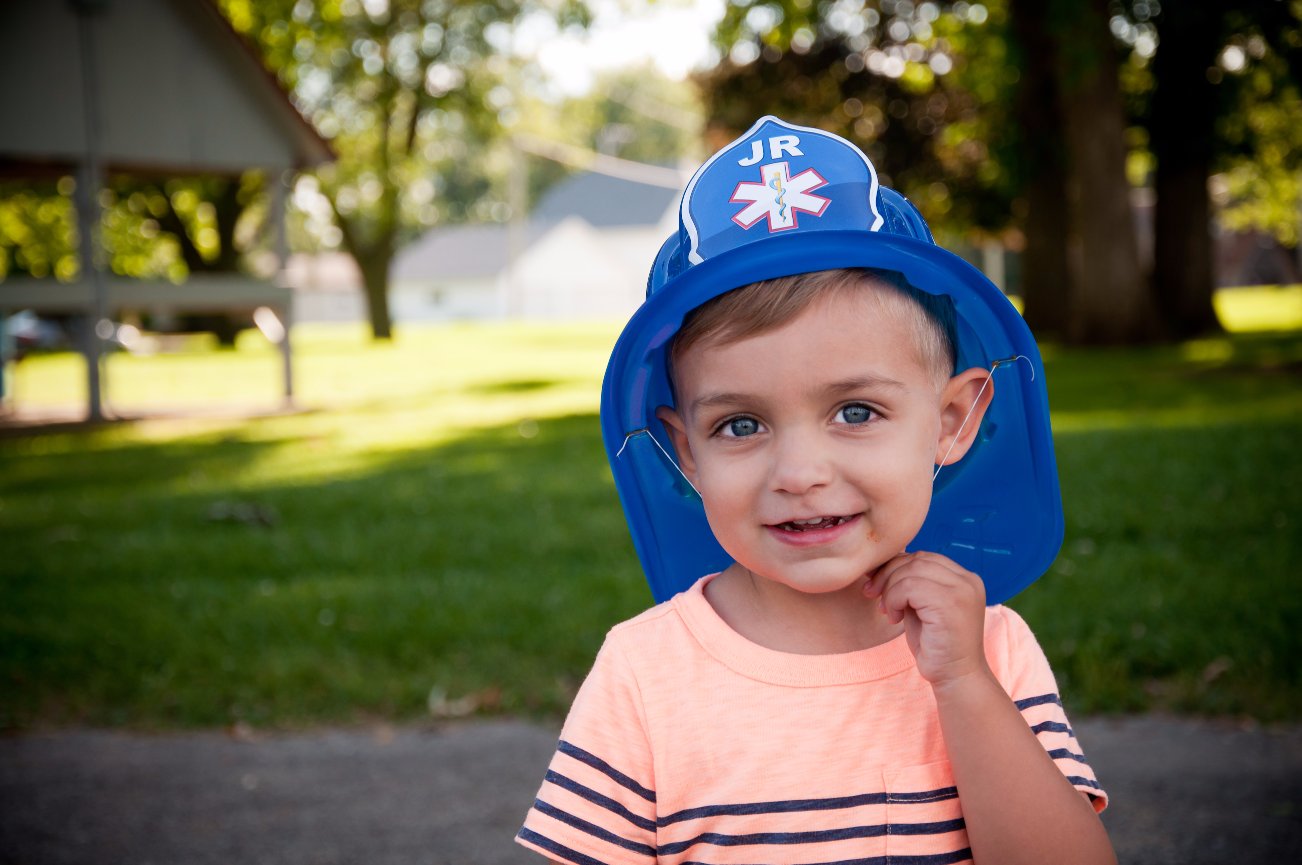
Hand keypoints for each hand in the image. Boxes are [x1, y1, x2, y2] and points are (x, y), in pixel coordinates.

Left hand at [862, 551, 988, 687]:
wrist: (955, 678)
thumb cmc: (936, 646)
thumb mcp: (920, 607)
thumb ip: (909, 585)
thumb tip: (877, 565)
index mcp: (964, 578)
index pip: (924, 557)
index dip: (895, 566)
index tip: (875, 583)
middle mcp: (967, 580)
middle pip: (916, 559)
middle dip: (887, 574)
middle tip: (872, 594)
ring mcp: (962, 590)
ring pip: (911, 570)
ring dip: (890, 590)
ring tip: (888, 611)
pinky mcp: (950, 603)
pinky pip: (909, 587)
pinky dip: (894, 599)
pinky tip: (895, 619)